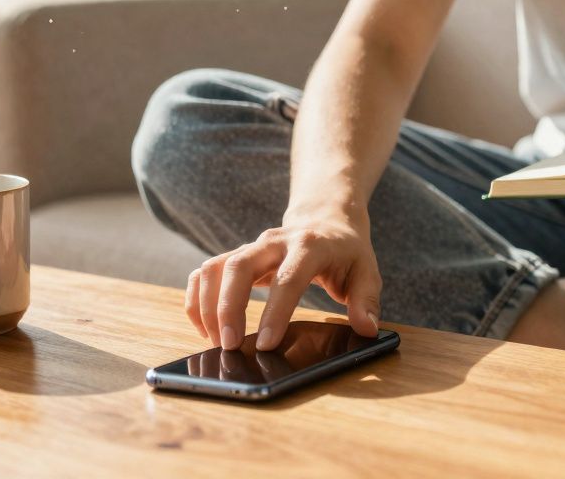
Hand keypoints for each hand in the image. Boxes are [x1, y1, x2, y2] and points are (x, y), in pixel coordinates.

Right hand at [186, 212, 381, 351]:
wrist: (326, 218)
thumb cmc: (346, 251)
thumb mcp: (367, 271)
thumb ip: (367, 300)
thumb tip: (367, 328)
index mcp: (309, 246)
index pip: (288, 278)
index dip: (275, 311)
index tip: (265, 344)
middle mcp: (274, 241)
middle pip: (239, 266)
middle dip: (228, 307)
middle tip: (228, 346)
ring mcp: (252, 247)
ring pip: (215, 267)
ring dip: (208, 305)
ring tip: (215, 342)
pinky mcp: (237, 255)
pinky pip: (205, 271)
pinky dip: (197, 298)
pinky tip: (203, 327)